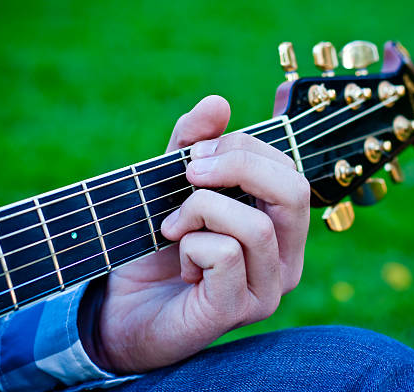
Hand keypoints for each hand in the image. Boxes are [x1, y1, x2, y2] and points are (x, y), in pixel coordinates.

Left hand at [91, 96, 309, 372]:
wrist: (120, 311)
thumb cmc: (154, 250)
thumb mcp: (170, 187)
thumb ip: (193, 146)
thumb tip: (219, 102)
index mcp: (279, 230)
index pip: (290, 172)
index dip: (245, 148)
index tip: (196, 153)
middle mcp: (286, 261)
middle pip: (293, 190)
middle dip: (236, 165)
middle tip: (190, 172)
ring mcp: (266, 290)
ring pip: (257, 225)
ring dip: (201, 210)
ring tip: (171, 228)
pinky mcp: (237, 311)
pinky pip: (226, 255)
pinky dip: (191, 245)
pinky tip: (179, 264)